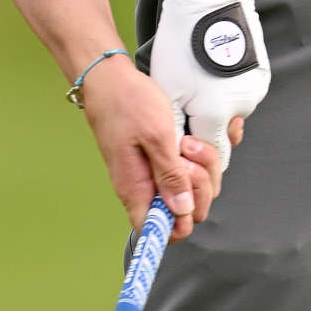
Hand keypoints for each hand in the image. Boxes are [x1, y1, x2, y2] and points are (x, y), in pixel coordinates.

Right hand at [78, 54, 237, 238]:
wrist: (110, 79)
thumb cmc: (128, 102)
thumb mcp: (156, 136)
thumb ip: (170, 176)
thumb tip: (181, 212)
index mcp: (136, 189)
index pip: (157, 232)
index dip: (180, 223)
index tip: (190, 197)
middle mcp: (143, 188)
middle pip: (183, 213)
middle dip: (199, 187)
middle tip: (188, 157)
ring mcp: (151, 175)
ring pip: (189, 190)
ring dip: (200, 168)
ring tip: (186, 142)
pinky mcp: (159, 162)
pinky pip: (184, 172)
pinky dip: (196, 158)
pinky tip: (188, 141)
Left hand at [149, 0, 270, 171]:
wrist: (210, 0)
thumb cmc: (183, 43)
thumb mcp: (167, 90)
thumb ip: (174, 128)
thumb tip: (174, 153)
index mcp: (217, 116)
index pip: (212, 156)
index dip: (196, 158)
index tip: (182, 145)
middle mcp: (241, 107)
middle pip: (224, 136)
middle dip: (205, 134)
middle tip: (186, 114)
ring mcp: (254, 90)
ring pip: (233, 113)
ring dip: (216, 110)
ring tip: (196, 87)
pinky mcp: (260, 74)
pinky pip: (241, 94)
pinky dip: (226, 91)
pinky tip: (210, 74)